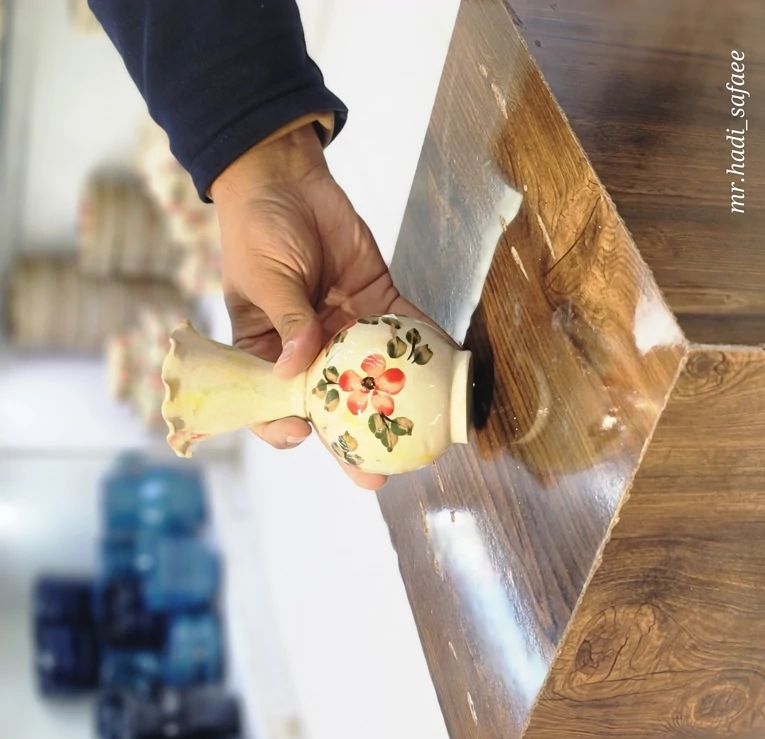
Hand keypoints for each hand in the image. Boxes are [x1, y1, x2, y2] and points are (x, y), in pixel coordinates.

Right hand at [211, 124, 423, 489]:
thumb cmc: (258, 231)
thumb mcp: (264, 279)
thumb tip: (297, 368)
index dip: (284, 425)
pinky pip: (403, 330)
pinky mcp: (375, 303)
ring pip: (372, 377)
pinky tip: (449, 371)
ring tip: (423, 436)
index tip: (303, 433)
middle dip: (352, 443)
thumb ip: (288, 321)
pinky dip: (426, 348)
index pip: (271, 402)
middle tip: (377, 475)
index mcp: (266, 351)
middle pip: (330, 405)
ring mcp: (344, 329)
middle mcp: (307, 350)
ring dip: (396, 407)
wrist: (288, 180)